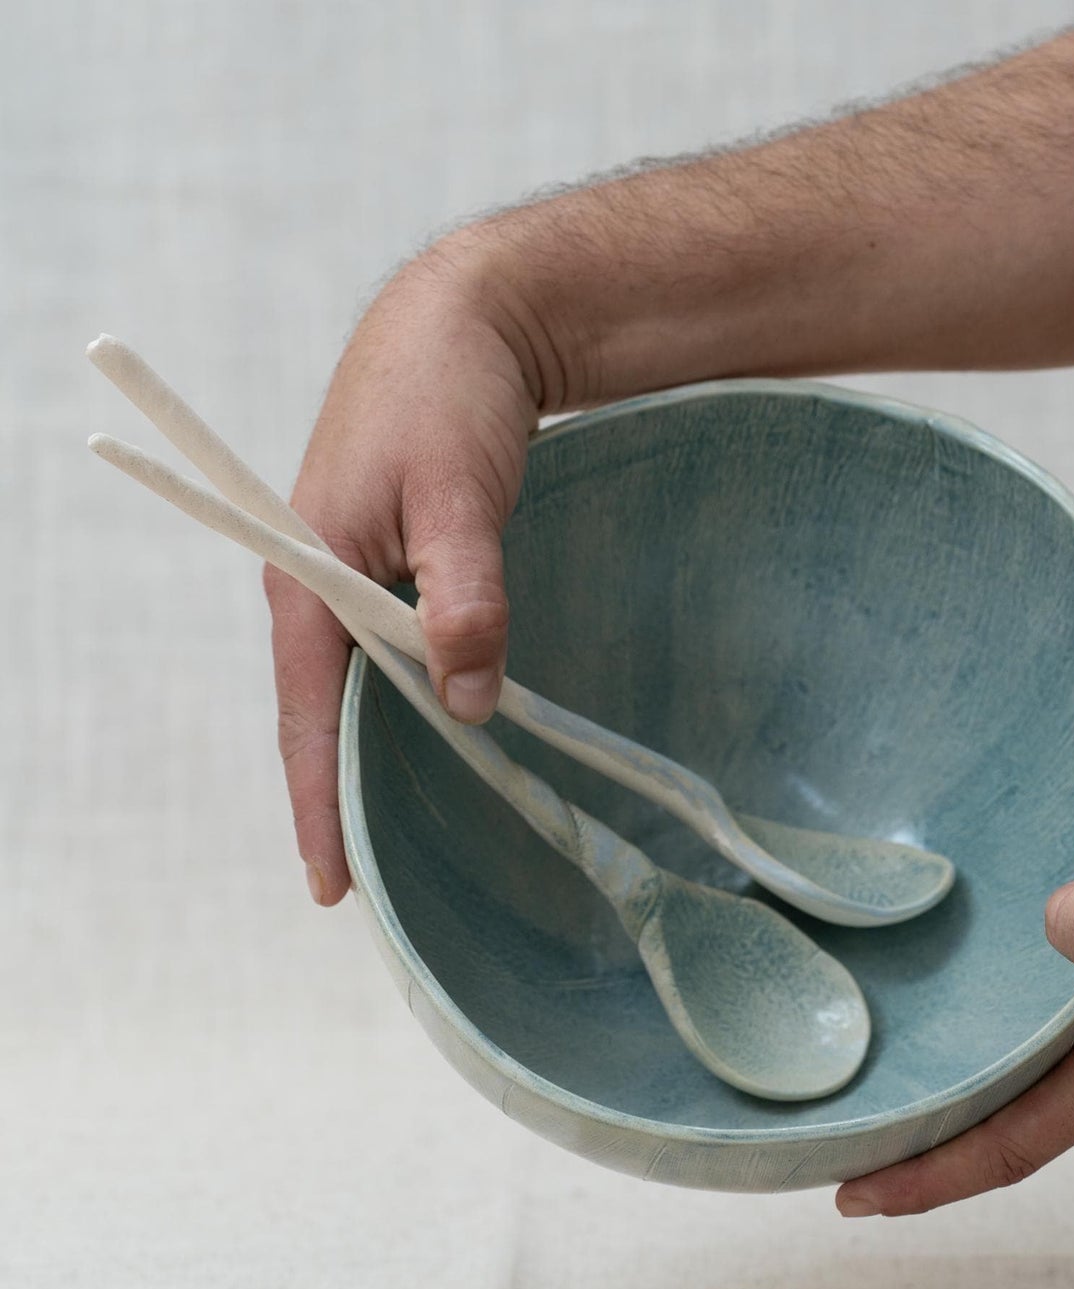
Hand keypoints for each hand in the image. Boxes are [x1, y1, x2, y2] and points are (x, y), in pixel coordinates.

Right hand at [264, 243, 542, 904]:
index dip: (318, 803)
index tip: (331, 887)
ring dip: (378, 746)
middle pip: (325, 710)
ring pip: (359, 681)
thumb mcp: (459, 496)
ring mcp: (349, 571)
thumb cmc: (448, 395)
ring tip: (399, 826)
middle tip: (367, 879)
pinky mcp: (387, 558)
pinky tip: (436, 728)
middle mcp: (315, 583)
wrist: (466, 319)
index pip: (307, 717)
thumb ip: (464, 599)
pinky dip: (409, 694)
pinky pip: (388, 648)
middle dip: (340, 791)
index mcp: (307, 576)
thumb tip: (469, 705)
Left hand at [836, 853, 1073, 1216]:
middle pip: (1024, 1111)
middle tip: (873, 1101)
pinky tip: (1049, 964)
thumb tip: (1053, 922)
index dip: (921, 1175)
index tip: (850, 1194)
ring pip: (1068, 1062)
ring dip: (1009, 1050)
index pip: (1002, 1147)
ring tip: (948, 1018)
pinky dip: (1063, 1010)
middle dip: (949, 1112)